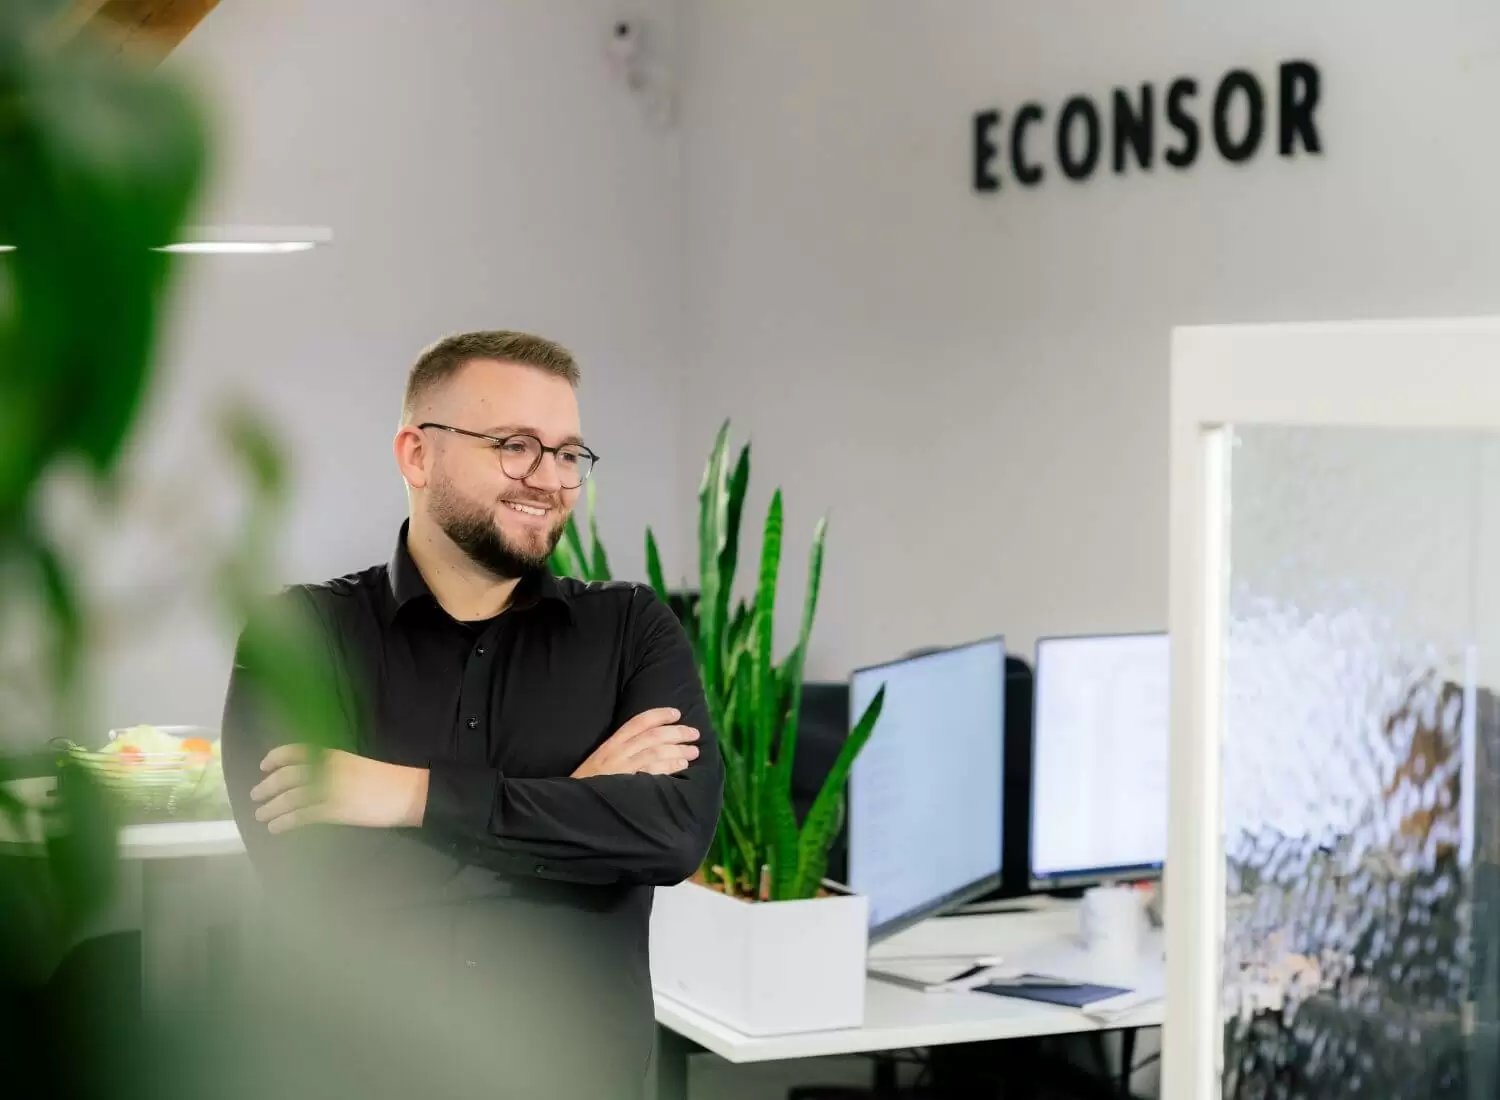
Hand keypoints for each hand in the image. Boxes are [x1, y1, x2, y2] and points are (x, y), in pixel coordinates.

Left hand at [251, 745, 429, 832]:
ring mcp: (330, 791)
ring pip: (291, 798)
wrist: (405, 792)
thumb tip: (309, 778)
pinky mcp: (334, 811)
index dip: (276, 757)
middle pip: (288, 776)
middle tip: (256, 795)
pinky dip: (285, 822)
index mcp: (333, 755)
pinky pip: (302, 816)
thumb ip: (331, 768)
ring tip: (262, 815)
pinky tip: (276, 828)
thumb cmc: (383, 779)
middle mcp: (327, 770)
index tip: (263, 765)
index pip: (297, 751)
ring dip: (272, 807)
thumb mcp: (354, 765)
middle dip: (267, 786)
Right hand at [571, 708, 699, 778]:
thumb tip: (649, 748)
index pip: (637, 722)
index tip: (676, 713)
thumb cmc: (587, 788)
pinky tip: (682, 766)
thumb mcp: (599, 765)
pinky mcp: (627, 785)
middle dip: (676, 732)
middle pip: (652, 735)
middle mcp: (617, 753)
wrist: (570, 807)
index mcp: (609, 746)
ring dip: (679, 750)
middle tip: (694, 733)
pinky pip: (653, 771)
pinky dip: (670, 766)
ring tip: (694, 751)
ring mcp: (622, 769)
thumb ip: (620, 754)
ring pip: (656, 751)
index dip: (658, 715)